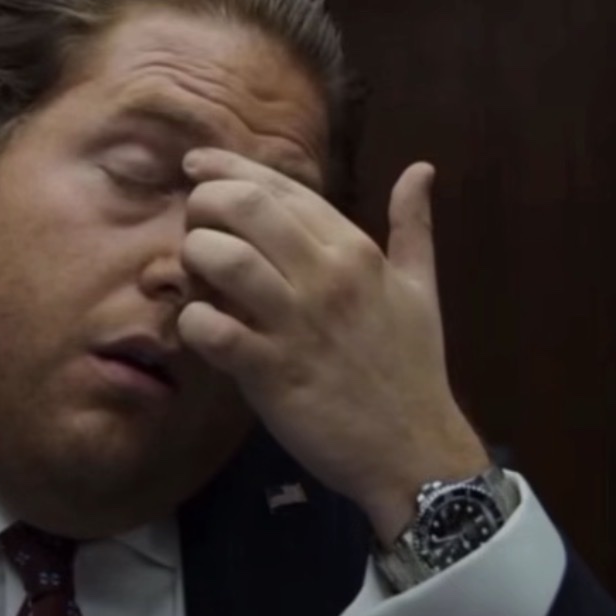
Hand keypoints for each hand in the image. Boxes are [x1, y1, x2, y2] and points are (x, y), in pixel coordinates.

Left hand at [177, 148, 488, 543]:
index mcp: (356, 250)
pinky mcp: (271, 372)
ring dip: (194, 256)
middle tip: (194, 223)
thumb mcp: (420, 288)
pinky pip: (212, 329)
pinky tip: (199, 326)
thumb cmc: (413, 368)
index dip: (230, 167)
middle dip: (203, 203)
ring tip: (194, 273)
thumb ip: (413, 226)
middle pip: (245, 208)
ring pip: (223, 259)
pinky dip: (193, 321)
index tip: (196, 164)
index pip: (282, 188)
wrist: (415, 450)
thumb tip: (422, 168)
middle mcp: (325, 276)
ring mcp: (296, 323)